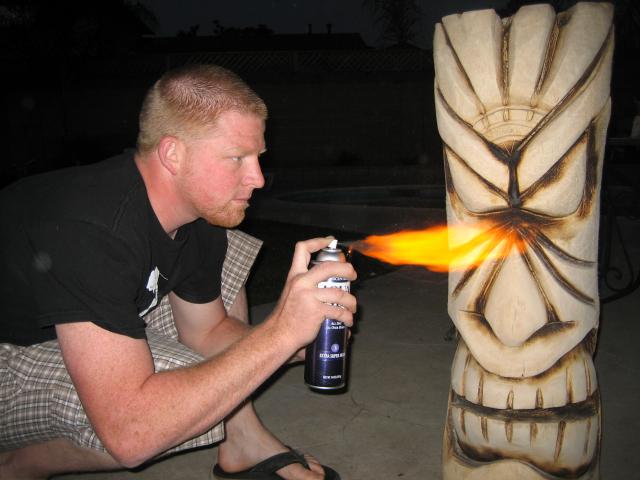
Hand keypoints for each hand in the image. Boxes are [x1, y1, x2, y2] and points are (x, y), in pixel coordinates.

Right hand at [269, 237, 356, 351]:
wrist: (279, 335)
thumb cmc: (287, 317)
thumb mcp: (292, 293)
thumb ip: (307, 286)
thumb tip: (331, 286)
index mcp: (294, 276)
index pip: (303, 249)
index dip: (318, 241)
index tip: (331, 241)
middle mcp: (301, 282)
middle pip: (329, 267)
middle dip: (346, 269)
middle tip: (353, 275)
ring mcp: (308, 296)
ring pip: (339, 293)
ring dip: (351, 301)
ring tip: (352, 307)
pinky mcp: (316, 311)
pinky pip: (339, 310)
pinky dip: (347, 316)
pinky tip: (348, 321)